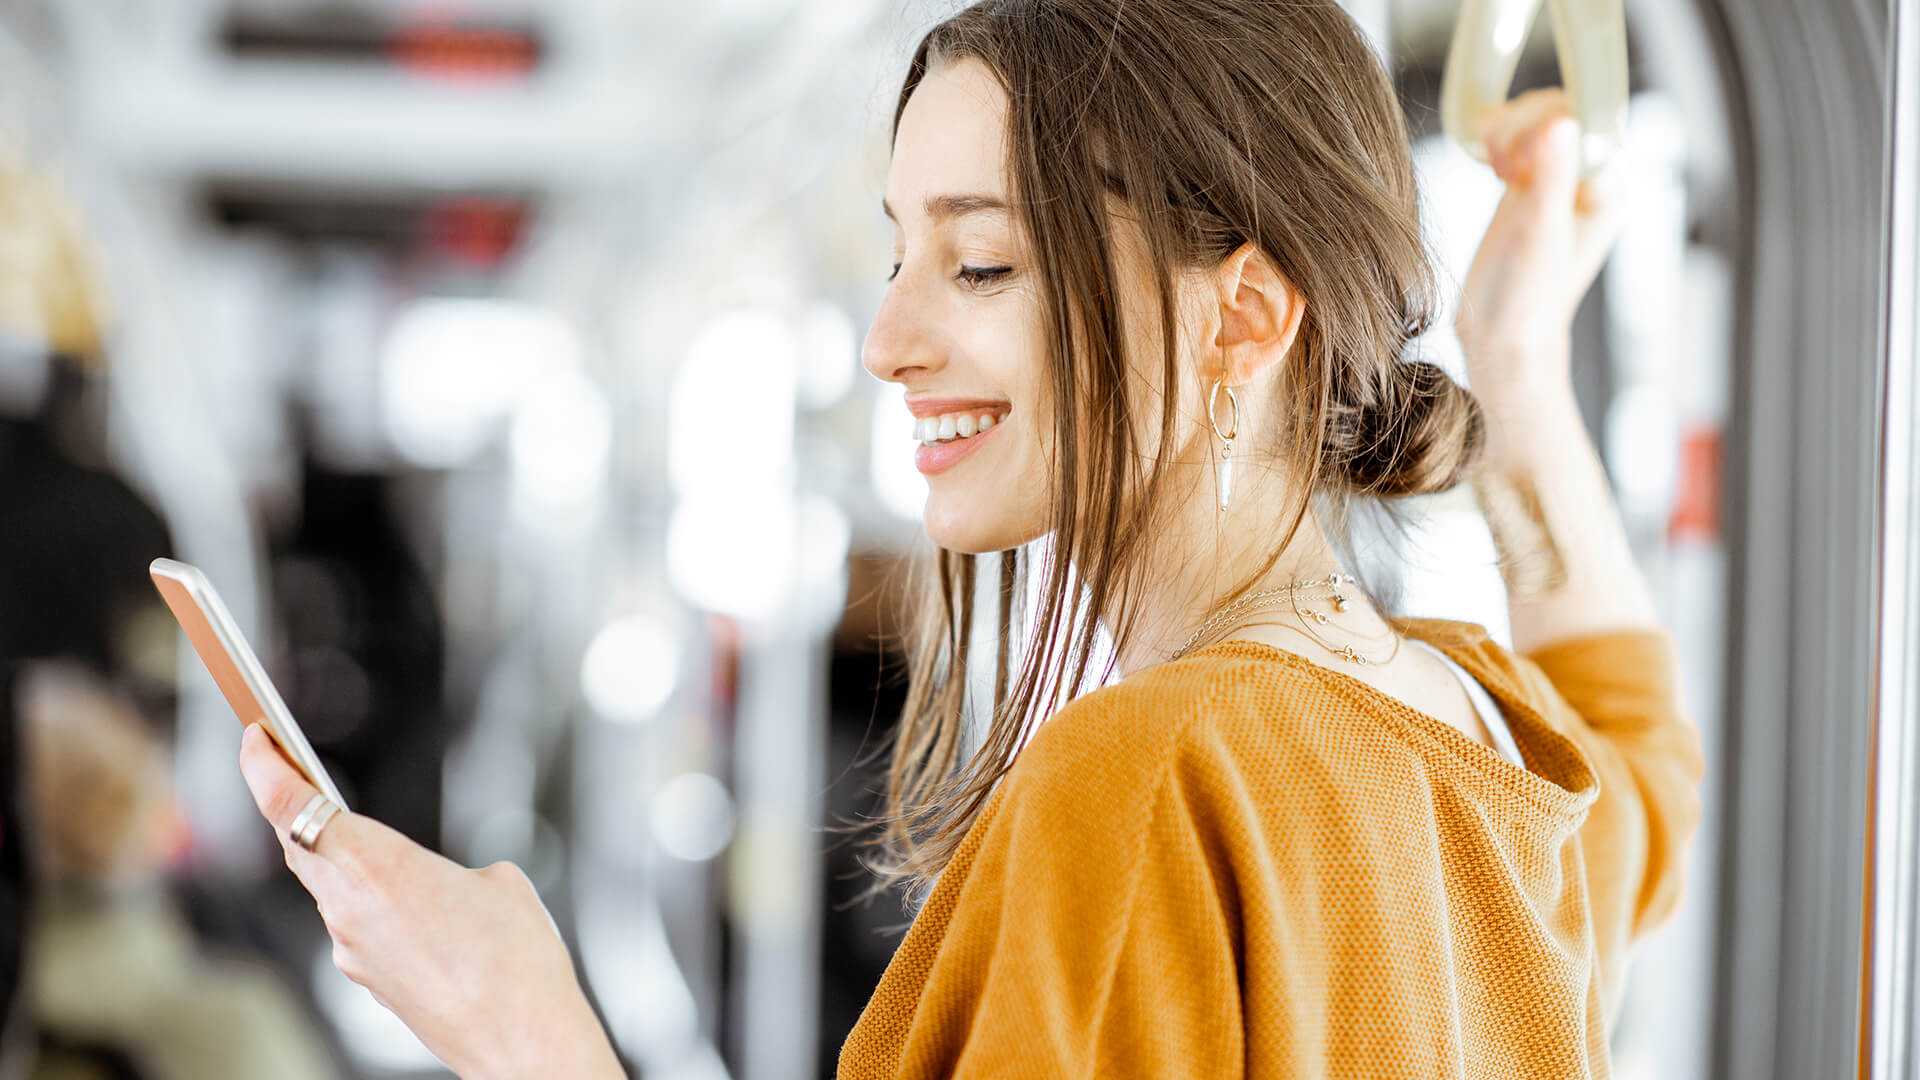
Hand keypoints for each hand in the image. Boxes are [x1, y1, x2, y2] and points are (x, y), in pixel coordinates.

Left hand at [237, 724, 623, 1079]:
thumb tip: (447, 885)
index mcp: (375, 865)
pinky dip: (373, 906)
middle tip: (294, 768)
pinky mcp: (366, 978)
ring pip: (328, 887)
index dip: (262, 765)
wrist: (521, 1037)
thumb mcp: (500, 882)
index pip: (289, 805)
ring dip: (343, 861)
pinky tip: (418, 913)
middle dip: (294, 804)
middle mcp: (348, 907)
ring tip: (380, 846)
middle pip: (298, 843)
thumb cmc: (517, 960)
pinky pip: (356, 926)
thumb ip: (454, 870)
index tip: (256, 737)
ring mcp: (352, 949)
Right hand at [1454, 88, 1632, 402]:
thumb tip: (1561, 122)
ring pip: (1532, 121)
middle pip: (1558, 112)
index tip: (1519, 160)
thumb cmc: (1528, 301)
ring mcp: (1553, 181)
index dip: (1546, 124)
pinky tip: (1485, 161)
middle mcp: (1585, 180)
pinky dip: (1493, 139)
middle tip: (1501, 165)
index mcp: (1606, 188)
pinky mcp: (1523, 186)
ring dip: (1505, 130)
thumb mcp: (1540, 236)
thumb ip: (1553, 177)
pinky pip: (1512, 139)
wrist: (1499, 336)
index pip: (1587, 119)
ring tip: (1492, 165)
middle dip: (1522, 126)